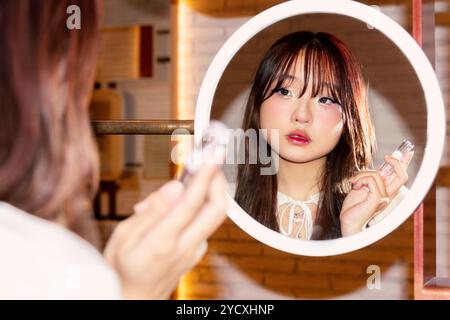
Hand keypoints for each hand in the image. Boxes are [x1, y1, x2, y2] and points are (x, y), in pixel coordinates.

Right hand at [103, 164, 226, 298]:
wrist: (133, 299)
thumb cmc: (121, 268)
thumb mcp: (123, 237)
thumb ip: (151, 211)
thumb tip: (175, 186)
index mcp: (163, 242)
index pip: (191, 202)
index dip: (205, 174)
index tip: (215, 153)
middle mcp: (186, 247)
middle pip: (217, 208)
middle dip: (218, 179)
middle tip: (209, 158)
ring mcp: (196, 250)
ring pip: (212, 213)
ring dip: (204, 190)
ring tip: (181, 180)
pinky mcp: (198, 251)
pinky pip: (202, 221)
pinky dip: (195, 205)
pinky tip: (174, 204)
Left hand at [340, 150, 413, 236]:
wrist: (348, 221)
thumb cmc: (353, 207)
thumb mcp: (361, 188)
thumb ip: (370, 179)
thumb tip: (379, 169)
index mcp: (386, 193)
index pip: (400, 177)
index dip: (405, 164)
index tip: (407, 151)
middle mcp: (388, 196)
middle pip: (402, 176)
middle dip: (397, 162)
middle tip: (387, 156)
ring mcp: (384, 199)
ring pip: (377, 175)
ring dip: (362, 174)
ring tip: (353, 182)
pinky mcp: (378, 200)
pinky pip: (371, 180)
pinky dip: (361, 179)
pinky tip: (354, 185)